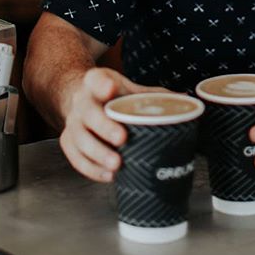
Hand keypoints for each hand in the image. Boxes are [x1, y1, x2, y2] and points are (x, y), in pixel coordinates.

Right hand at [59, 67, 163, 183]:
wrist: (83, 98)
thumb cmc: (113, 95)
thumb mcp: (130, 88)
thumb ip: (153, 95)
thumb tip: (186, 101)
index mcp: (96, 82)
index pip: (95, 79)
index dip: (102, 84)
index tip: (112, 89)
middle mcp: (81, 101)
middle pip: (88, 113)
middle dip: (104, 126)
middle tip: (122, 138)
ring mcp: (72, 122)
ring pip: (78, 139)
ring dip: (97, 154)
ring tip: (116, 165)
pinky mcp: (68, 141)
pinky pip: (74, 157)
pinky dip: (90, 168)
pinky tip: (108, 175)